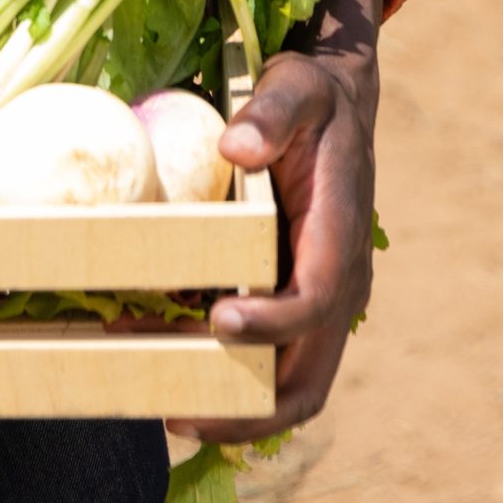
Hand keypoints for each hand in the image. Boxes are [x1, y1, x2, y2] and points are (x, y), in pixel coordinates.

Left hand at [175, 42, 378, 443]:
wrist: (336, 106)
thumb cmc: (311, 97)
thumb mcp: (295, 87)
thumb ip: (269, 114)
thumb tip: (235, 146)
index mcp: (340, 237)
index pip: (318, 300)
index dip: (275, 323)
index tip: (221, 323)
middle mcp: (336, 283)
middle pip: (310, 377)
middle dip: (252, 410)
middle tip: (181, 415)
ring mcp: (316, 299)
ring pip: (289, 381)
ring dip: (233, 406)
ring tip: (162, 405)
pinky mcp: (293, 300)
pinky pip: (268, 356)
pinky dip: (225, 374)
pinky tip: (165, 362)